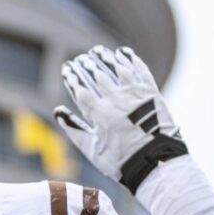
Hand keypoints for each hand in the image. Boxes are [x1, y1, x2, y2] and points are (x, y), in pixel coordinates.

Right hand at [54, 46, 184, 189]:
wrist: (155, 163)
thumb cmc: (120, 161)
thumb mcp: (92, 149)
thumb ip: (74, 129)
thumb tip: (58, 111)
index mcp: (101, 115)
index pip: (82, 90)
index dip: (73, 78)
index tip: (66, 69)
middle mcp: (118, 101)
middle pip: (99, 76)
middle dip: (87, 66)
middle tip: (80, 59)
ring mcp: (136, 95)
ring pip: (118, 69)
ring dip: (107, 58)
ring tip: (97, 51)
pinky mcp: (152, 94)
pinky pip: (140, 71)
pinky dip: (131, 60)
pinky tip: (124, 53)